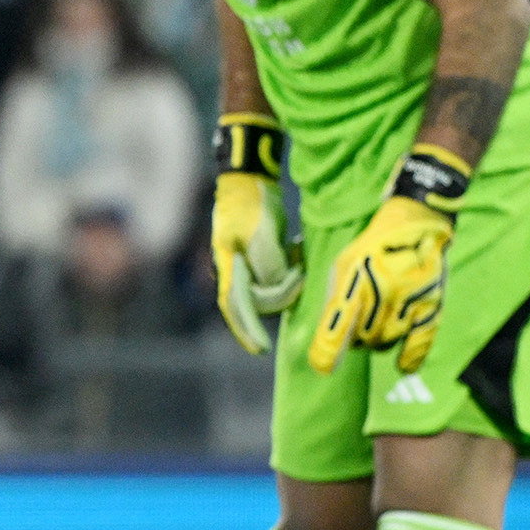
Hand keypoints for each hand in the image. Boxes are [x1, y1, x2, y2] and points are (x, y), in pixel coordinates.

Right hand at [210, 171, 302, 354]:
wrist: (247, 179)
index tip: (263, 350)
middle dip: (282, 294)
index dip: (248, 331)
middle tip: (300, 272)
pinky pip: (275, 276)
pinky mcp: (258, 259)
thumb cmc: (250, 203)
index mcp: (229, 268)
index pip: (236, 308)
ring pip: (269, 289)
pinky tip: (295, 252)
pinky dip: (288, 271)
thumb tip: (275, 285)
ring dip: (287, 281)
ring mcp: (245, 266)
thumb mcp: (260, 233)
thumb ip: (268, 265)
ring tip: (297, 256)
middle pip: (259, 302)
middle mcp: (234, 272)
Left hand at [308, 195, 453, 374]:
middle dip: (355, 338)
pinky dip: (409, 358)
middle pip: (361, 340)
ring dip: (377, 339)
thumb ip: (336, 298)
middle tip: (360, 321)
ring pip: (385, 343)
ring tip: (379, 320)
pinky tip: (402, 365)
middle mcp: (381, 295)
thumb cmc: (372, 248)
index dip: (327, 352)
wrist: (418, 226)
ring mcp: (408, 303)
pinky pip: (419, 345)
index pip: (337, 327)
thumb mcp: (344, 265)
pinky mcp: (431, 308)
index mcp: (353, 281)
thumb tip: (333, 334)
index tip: (323, 366)